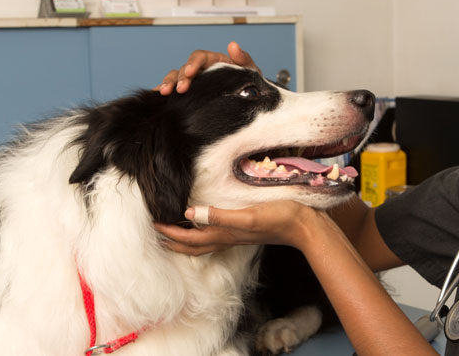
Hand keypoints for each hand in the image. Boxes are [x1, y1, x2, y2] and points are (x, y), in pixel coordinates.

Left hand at [154, 201, 316, 255]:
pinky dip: (203, 233)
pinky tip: (205, 224)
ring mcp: (236, 236)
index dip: (170, 234)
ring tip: (174, 232)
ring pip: (203, 242)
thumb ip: (219, 215)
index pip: (189, 238)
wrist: (304, 227)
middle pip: (193, 246)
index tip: (154, 225)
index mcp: (224, 234)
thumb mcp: (248, 215)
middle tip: (157, 234)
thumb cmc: (279, 218)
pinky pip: (216, 236)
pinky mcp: (245, 230)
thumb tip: (190, 212)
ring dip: (186, 240)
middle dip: (173, 242)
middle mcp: (227, 238)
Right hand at [155, 41, 259, 94]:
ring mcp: (194, 83)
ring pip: (175, 78)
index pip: (199, 57)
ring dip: (168, 83)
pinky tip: (158, 99)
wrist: (251, 104)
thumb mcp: (250, 72)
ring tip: (164, 93)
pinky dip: (163, 93)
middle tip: (180, 89)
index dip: (193, 63)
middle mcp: (201, 70)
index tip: (191, 72)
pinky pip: (174, 93)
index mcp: (213, 61)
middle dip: (179, 77)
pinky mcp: (189, 96)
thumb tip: (233, 45)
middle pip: (184, 68)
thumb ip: (243, 59)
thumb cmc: (251, 85)